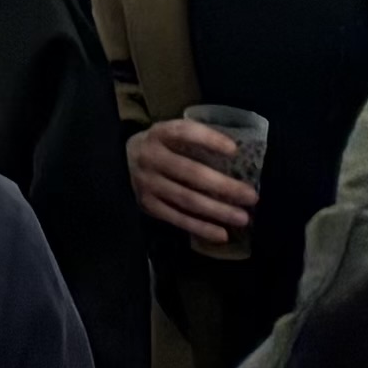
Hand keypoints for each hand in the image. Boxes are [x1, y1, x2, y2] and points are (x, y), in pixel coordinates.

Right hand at [128, 114, 258, 244]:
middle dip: (224, 186)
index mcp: (159, 134)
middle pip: (192, 173)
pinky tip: (221, 234)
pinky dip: (200, 227)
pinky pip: (177, 218)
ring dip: (217, 210)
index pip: (184, 132)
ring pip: (187, 200)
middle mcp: (152, 158)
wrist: (117, 163)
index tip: (234, 150)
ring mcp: (148, 183)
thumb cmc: (156, 147)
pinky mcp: (148, 205)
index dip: (209, 139)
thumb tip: (236, 155)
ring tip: (242, 218)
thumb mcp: (167, 135)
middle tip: (251, 196)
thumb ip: (191, 140)